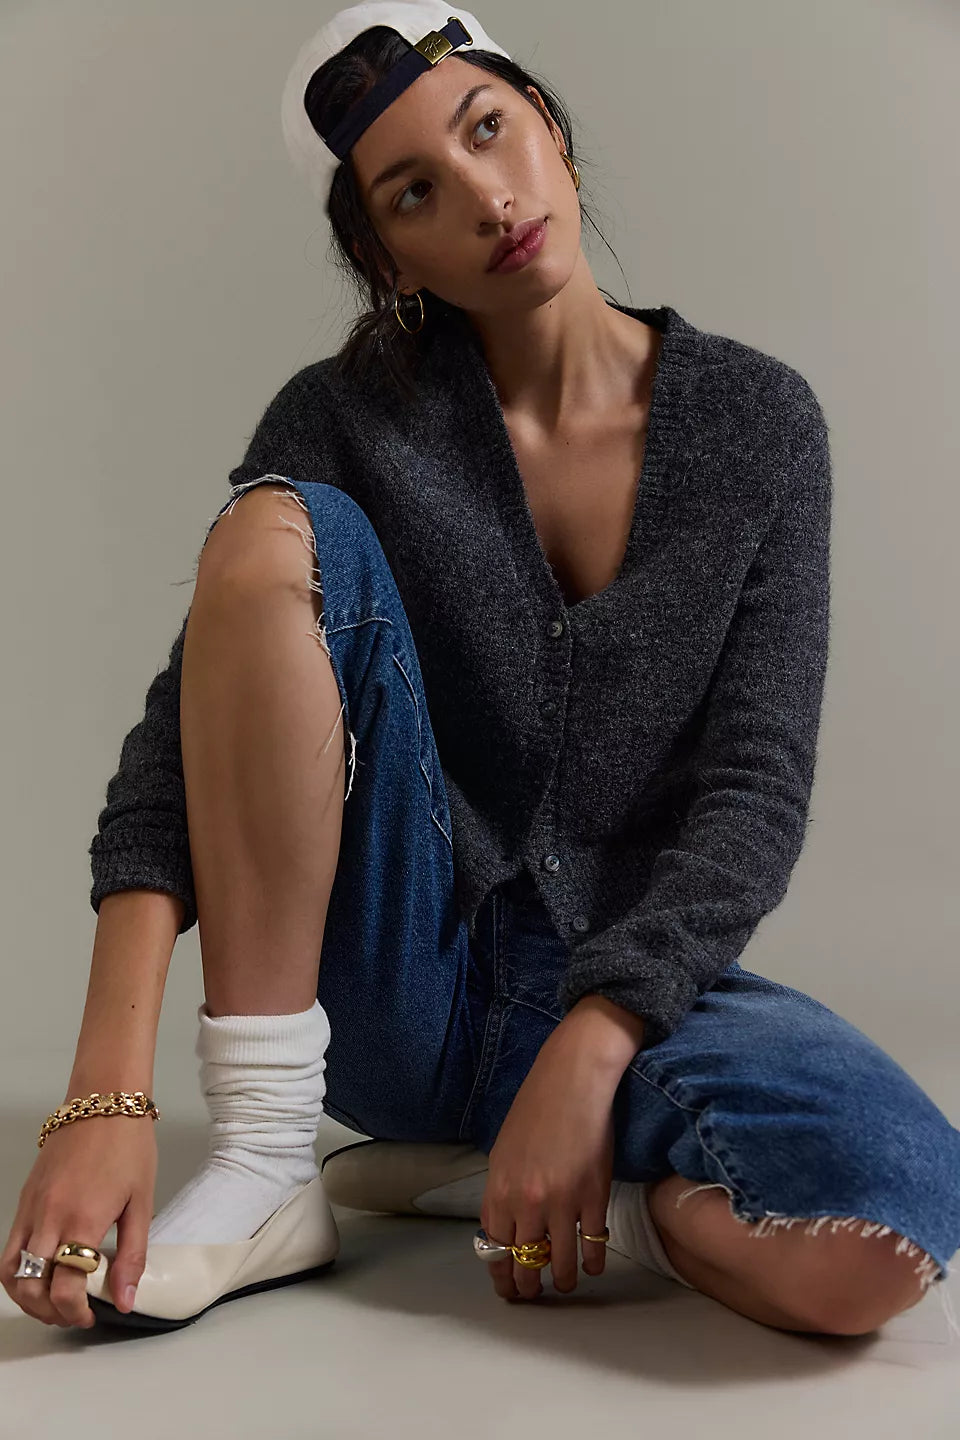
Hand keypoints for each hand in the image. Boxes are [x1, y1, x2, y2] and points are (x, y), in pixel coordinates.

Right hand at [1, 1115, 157, 1328]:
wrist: (104, 1100)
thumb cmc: (128, 1145)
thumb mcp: (142, 1202)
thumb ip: (132, 1255)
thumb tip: (126, 1300)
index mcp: (81, 1220)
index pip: (64, 1288)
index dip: (74, 1312)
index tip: (90, 1316)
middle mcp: (48, 1217)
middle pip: (30, 1286)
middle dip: (48, 1312)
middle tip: (72, 1314)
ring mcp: (31, 1207)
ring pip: (10, 1270)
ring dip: (26, 1296)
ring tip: (52, 1301)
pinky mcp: (25, 1198)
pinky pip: (9, 1245)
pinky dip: (17, 1269)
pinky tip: (41, 1270)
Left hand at [479, 1023, 618, 1301]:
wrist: (571, 1082)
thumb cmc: (536, 1110)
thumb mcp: (504, 1151)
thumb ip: (503, 1191)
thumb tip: (507, 1228)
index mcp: (499, 1190)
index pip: (495, 1248)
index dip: (501, 1273)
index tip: (506, 1287)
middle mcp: (526, 1203)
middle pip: (525, 1262)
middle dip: (528, 1285)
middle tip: (534, 1294)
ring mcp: (562, 1203)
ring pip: (561, 1263)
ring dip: (563, 1281)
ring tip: (565, 1285)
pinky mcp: (594, 1198)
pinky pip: (592, 1244)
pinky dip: (593, 1263)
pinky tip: (593, 1267)